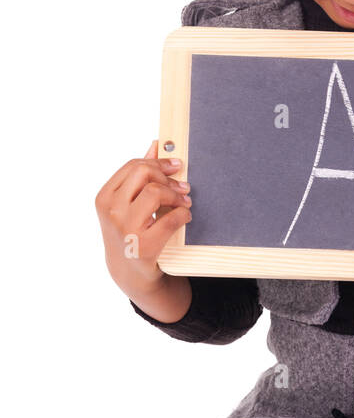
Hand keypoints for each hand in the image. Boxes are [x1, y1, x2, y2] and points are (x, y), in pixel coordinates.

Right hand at [95, 140, 191, 293]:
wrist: (128, 272)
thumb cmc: (129, 231)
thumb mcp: (127, 204)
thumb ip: (139, 175)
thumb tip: (155, 145)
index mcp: (105, 197)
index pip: (133, 166)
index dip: (159, 163)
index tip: (176, 167)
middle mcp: (111, 210)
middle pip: (143, 173)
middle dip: (167, 177)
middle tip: (182, 187)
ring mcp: (126, 228)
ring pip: (156, 192)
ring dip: (177, 195)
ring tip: (185, 203)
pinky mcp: (144, 244)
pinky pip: (172, 218)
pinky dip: (183, 214)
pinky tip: (185, 216)